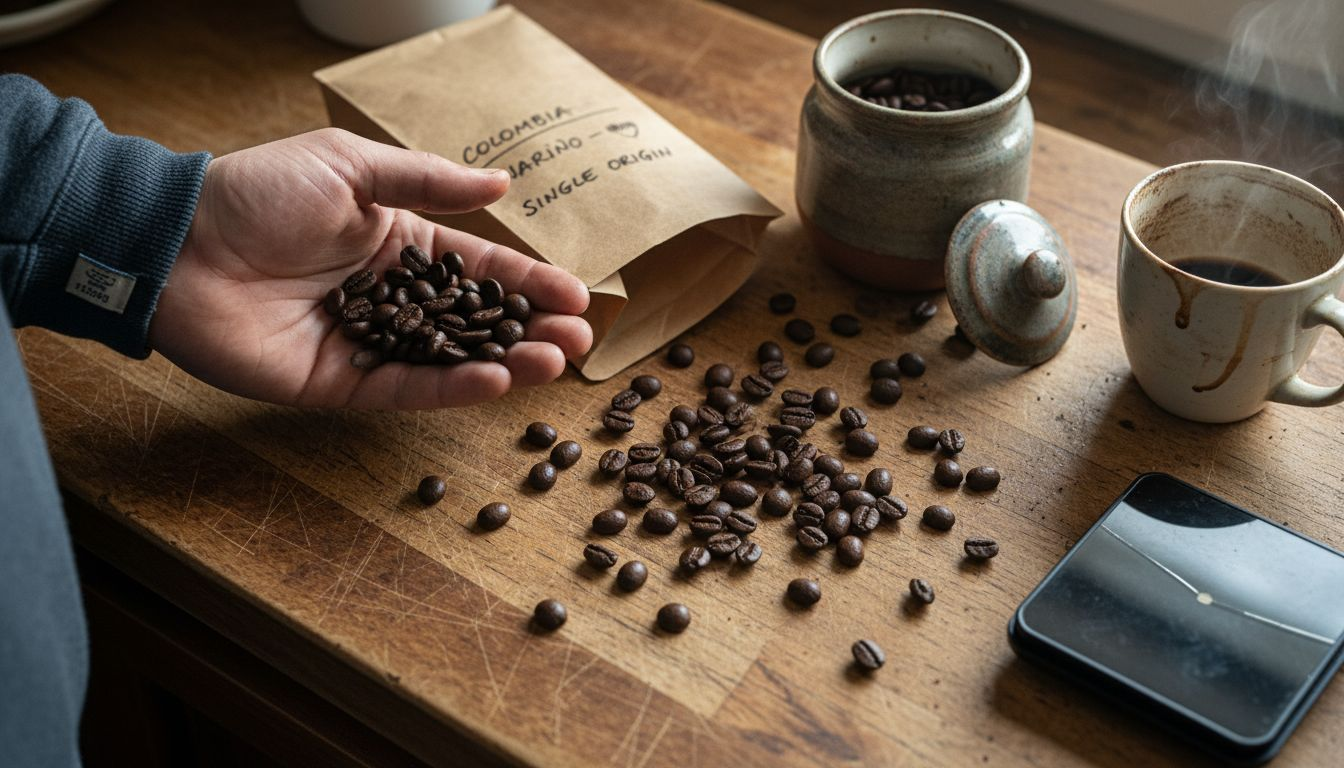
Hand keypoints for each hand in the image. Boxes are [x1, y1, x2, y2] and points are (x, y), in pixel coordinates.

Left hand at [149, 128, 591, 408]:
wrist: (178, 243)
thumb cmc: (258, 193)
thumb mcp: (351, 166)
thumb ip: (428, 182)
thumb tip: (502, 187)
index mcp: (395, 244)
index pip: (479, 269)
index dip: (528, 282)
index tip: (578, 294)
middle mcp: (390, 298)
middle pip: (475, 323)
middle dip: (531, 331)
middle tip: (580, 341)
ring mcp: (367, 344)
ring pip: (450, 361)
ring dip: (505, 364)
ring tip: (554, 362)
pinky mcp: (339, 383)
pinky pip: (405, 388)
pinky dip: (450, 387)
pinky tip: (495, 380)